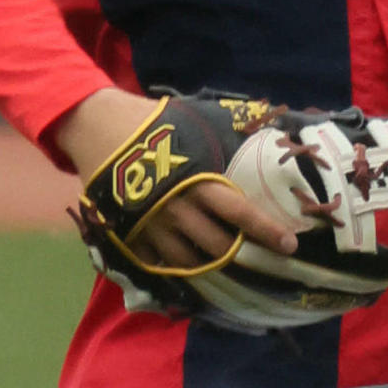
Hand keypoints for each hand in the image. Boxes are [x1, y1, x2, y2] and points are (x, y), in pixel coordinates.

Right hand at [56, 89, 298, 269]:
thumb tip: (264, 118)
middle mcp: (180, 210)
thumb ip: (225, 130)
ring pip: (189, 262)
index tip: (289, 244)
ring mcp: (153, 227)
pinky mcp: (130, 235)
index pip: (241, 214)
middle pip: (219, 247)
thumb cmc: (151, 122)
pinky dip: (174, 268)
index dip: (267, 231)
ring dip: (210, 267)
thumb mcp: (193, 121)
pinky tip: (186, 268)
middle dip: (242, 256)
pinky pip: (157, 263)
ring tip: (225, 268)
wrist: (99, 127)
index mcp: (199, 182)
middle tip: (259, 262)